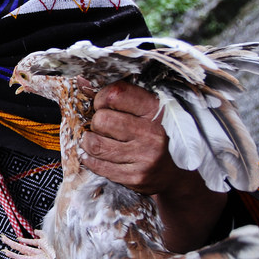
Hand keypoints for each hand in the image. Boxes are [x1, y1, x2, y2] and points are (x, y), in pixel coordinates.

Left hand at [79, 78, 226, 250]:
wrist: (178, 173)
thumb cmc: (156, 135)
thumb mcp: (145, 111)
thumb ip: (117, 97)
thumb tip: (81, 82)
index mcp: (156, 110)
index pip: (115, 94)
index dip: (101, 98)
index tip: (103, 105)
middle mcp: (153, 133)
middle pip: (101, 120)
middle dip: (96, 123)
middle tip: (103, 127)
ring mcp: (144, 157)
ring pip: (95, 144)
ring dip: (90, 141)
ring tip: (98, 141)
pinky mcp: (135, 176)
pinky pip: (97, 165)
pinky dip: (91, 159)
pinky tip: (100, 156)